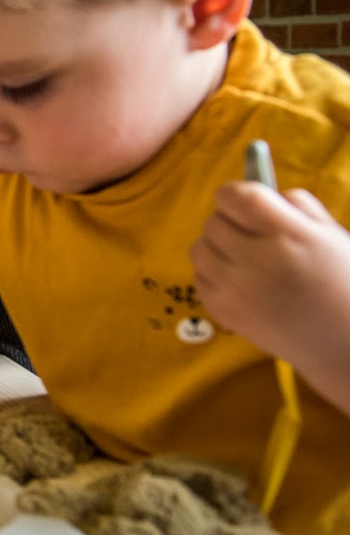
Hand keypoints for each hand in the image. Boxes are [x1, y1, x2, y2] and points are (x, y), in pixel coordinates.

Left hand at [192, 182, 349, 362]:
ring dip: (217, 248)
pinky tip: (243, 282)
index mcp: (287, 234)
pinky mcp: (222, 312)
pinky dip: (214, 275)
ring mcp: (235, 289)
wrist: (344, 344)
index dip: (235, 193)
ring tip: (247, 259)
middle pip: (213, 221)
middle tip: (252, 234)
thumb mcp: (332, 235)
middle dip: (230, 222)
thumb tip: (261, 189)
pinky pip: (199, 278)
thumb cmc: (343, 283)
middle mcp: (256, 260)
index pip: (234, 196)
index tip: (244, 200)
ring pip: (199, 248)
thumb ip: (296, 206)